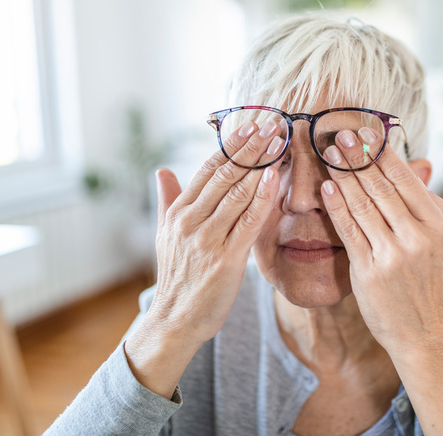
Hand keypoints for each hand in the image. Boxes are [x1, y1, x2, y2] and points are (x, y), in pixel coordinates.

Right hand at [125, 120, 283, 396]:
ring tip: (279, 141)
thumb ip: (166, 200)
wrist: (175, 320)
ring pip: (238, 193)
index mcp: (178, 212)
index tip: (251, 124)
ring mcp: (207, 239)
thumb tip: (162, 170)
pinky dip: (263, 197)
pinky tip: (276, 176)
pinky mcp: (226, 259)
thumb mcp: (164, 235)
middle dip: (250, 146)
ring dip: (261, 164)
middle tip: (272, 123)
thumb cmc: (177, 276)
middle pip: (225, 175)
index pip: (208, 169)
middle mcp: (190, 221)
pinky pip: (248, 222)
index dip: (231, 145)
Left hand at [319, 128, 442, 356]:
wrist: (420, 330)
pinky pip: (349, 230)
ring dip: (343, 175)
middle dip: (358, 157)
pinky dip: (337, 206)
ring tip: (329, 153)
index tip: (364, 131)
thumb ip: (429, 203)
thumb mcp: (441, 240)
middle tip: (339, 133)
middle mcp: (418, 237)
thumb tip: (418, 164)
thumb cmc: (427, 280)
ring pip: (363, 205)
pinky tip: (327, 188)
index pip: (405, 180)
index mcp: (437, 225)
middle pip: (381, 187)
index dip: (382, 153)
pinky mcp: (370, 270)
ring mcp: (394, 254)